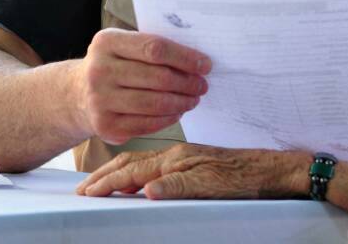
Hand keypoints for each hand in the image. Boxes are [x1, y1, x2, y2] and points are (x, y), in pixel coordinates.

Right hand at [72, 28, 211, 144]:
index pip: (155, 48)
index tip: (205, 65)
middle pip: (158, 78)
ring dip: (181, 102)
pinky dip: (168, 118)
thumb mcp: (124, 46)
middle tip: (202, 85)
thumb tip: (197, 60)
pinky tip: (177, 112)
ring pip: (154, 103)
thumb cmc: (114, 65)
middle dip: (187, 83)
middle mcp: (99, 71)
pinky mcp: (105, 126)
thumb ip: (153, 47)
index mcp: (107, 42)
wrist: (76, 94)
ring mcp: (100, 100)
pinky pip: (147, 124)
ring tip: (193, 99)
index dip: (185, 58)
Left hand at [76, 143, 310, 199]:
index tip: (85, 187)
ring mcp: (191, 165)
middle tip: (80, 192)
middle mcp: (178, 156)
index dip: (106, 174)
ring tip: (96, 192)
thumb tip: (141, 189)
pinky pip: (183, 182)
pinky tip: (149, 192)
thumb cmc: (236, 173)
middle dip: (102, 179)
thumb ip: (172, 179)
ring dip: (119, 181)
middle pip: (132, 164)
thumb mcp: (199, 175)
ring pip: (148, 171)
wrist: (267, 170)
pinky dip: (164, 186)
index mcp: (175, 155)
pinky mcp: (208, 177)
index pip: (133, 162)